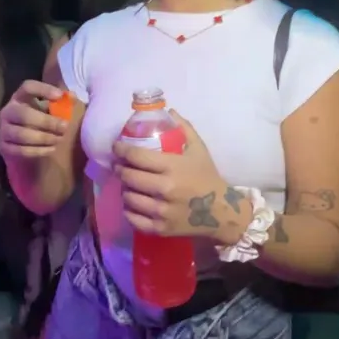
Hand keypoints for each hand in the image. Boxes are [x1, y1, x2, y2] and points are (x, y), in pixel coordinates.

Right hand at [0, 80, 68, 161]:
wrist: (20, 144)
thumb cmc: (38, 121)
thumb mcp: (48, 109)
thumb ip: (60, 103)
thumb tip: (71, 96)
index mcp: (19, 97)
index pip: (27, 87)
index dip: (43, 90)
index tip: (59, 96)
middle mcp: (8, 112)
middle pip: (24, 114)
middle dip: (46, 122)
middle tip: (64, 127)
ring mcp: (3, 130)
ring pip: (22, 134)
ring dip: (44, 138)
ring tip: (59, 139)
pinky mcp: (4, 147)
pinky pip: (21, 150)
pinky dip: (38, 151)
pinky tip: (51, 149)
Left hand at [112, 111, 250, 244]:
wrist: (222, 211)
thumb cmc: (207, 177)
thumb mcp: (199, 149)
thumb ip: (184, 128)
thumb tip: (169, 110)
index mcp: (172, 166)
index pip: (136, 155)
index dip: (121, 149)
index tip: (116, 147)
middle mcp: (164, 188)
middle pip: (128, 176)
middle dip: (120, 169)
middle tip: (120, 166)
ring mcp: (161, 211)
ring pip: (128, 198)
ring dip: (125, 189)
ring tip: (127, 184)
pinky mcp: (160, 228)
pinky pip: (133, 219)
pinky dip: (129, 210)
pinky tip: (132, 203)